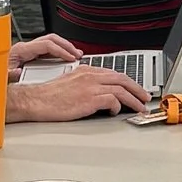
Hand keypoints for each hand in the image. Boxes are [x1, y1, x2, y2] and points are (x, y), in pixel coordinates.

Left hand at [6, 32, 83, 73]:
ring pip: (50, 43)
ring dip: (63, 48)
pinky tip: (63, 59)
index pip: (47, 44)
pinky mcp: (28, 56)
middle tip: (77, 54)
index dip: (60, 50)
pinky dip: (58, 53)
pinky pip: (47, 51)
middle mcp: (24, 48)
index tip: (71, 58)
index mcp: (20, 50)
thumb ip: (9, 75)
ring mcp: (27, 51)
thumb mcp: (0, 77)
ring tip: (74, 54)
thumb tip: (17, 72)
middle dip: (66, 45)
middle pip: (51, 39)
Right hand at [9, 67, 148, 121]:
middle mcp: (90, 76)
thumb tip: (100, 94)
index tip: (134, 88)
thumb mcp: (70, 83)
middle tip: (144, 97)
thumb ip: (86, 84)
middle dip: (136, 88)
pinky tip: (116, 112)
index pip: (113, 73)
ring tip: (139, 107)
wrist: (37, 100)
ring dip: (133, 99)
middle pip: (121, 78)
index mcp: (86, 70)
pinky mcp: (89, 99)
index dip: (127, 81)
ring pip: (120, 89)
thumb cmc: (49, 96)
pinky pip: (111, 100)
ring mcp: (90, 86)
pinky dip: (117, 106)